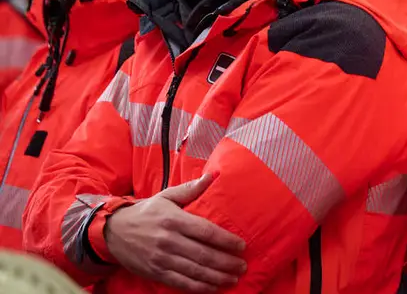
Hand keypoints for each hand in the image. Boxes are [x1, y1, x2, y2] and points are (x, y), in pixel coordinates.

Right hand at [104, 173, 246, 292]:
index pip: (207, 232)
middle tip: (242, 266)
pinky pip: (180, 282)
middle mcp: (168, 240)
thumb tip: (213, 175)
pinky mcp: (154, 272)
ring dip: (217, 277)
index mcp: (174, 220)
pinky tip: (213, 287)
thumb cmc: (146, 212)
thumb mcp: (167, 196)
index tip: (242, 246)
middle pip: (204, 254)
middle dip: (226, 262)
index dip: (226, 240)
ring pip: (195, 271)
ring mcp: (161, 258)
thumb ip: (191, 189)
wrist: (112, 231)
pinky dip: (199, 287)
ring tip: (233, 278)